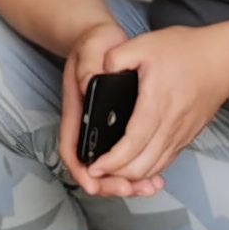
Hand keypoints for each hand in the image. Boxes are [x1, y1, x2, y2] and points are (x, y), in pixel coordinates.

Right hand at [52, 16, 133, 179]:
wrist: (102, 39)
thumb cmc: (94, 44)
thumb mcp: (90, 50)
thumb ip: (90, 68)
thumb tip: (91, 85)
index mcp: (76, 111)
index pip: (72, 149)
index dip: (82, 170)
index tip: (95, 184)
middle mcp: (86, 125)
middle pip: (91, 167)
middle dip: (109, 184)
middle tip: (131, 190)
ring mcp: (100, 130)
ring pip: (110, 167)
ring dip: (127, 182)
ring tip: (149, 188)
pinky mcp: (117, 130)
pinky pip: (125, 158)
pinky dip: (139, 171)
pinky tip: (156, 176)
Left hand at [69, 20, 228, 198]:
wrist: (225, 60)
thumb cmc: (188, 51)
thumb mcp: (144, 43)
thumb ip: (116, 57)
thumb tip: (98, 73)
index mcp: (157, 103)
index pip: (133, 143)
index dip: (112, 160)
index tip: (95, 166)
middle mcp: (171, 124)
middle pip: (143, 164)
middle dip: (116, 174)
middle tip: (97, 170)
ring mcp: (181, 133)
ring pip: (155, 167)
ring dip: (132, 175)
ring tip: (112, 171)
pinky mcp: (187, 136)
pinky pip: (166, 161)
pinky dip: (148, 169)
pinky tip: (135, 166)